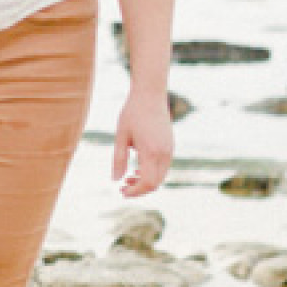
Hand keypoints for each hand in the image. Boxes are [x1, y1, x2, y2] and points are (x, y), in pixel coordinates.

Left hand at [112, 78, 173, 197]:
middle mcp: (164, 153)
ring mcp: (170, 150)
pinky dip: (151, 172)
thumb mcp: (120, 136)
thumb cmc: (132, 113)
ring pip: (161, 176)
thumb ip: (118, 159)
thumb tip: (115, 180)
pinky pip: (163, 167)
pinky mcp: (170, 146)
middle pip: (156, 183)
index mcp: (151, 151)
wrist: (150, 95)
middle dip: (139, 189)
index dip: (135, 192)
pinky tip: (137, 168)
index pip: (147, 183)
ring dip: (145, 181)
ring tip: (128, 178)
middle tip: (122, 187)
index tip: (122, 192)